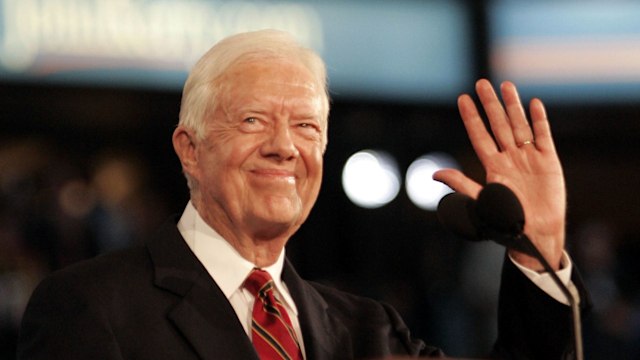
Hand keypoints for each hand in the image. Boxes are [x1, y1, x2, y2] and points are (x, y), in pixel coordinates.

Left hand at [434, 79, 565, 270]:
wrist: (536, 235)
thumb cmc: (507, 223)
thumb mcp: (481, 202)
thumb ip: (461, 184)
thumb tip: (435, 174)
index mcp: (492, 166)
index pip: (479, 136)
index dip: (471, 118)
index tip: (462, 99)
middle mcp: (509, 158)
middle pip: (497, 125)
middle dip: (490, 104)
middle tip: (481, 83)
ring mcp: (529, 158)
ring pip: (519, 125)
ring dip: (513, 106)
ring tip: (506, 85)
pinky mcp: (549, 161)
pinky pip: (543, 136)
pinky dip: (539, 120)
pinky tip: (534, 104)